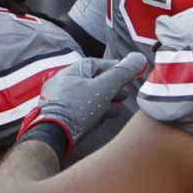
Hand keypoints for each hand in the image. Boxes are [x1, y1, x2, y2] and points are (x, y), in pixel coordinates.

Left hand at [20, 52, 146, 149]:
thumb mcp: (105, 87)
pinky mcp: (64, 114)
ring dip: (108, 100)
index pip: (103, 64)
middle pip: (97, 80)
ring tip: (120, 105)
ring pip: (92, 95)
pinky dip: (98, 110)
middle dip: (114, 86)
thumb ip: (123, 73)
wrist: (53, 134)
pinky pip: (84, 108)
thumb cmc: (78, 107)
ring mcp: (64, 98)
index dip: (120, 69)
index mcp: (75, 69)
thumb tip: (139, 58)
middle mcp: (67, 81)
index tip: (133, 73)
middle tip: (127, 92)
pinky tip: (108, 115)